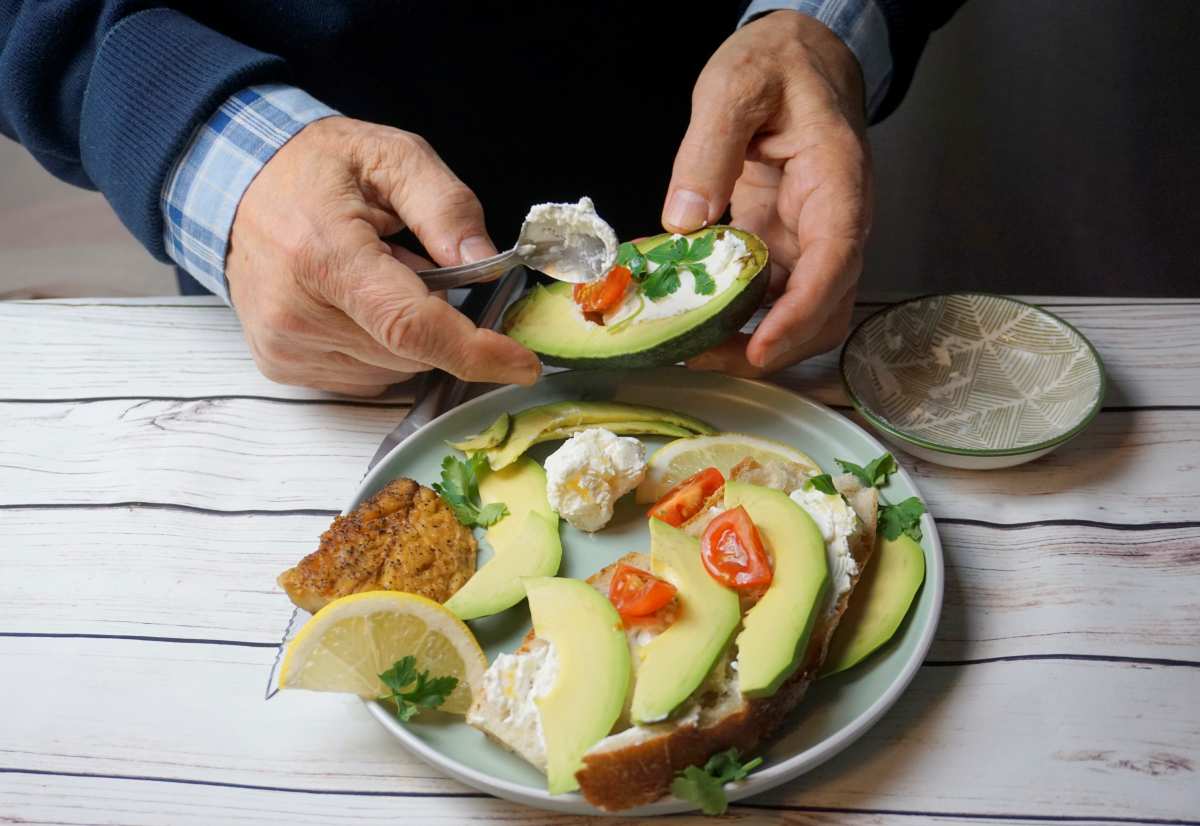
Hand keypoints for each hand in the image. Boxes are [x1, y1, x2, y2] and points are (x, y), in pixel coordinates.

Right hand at [225, 116, 540, 395]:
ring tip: (373, 277)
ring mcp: (284, 344)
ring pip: (392, 369)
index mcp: (324, 254)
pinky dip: (378, 346)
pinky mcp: (280, 364)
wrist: (235, 182)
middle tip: (410, 262)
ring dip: (404, 332)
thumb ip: (446, 206)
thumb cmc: (315, 168)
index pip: (411, 326)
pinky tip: (353, 302)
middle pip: (411, 351)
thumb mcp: (392, 156)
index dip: (475, 352)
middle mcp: (296, 311)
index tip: (522, 363)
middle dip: (435, 317)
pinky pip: (363, 376)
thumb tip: (486, 261)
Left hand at [662, 10, 870, 375]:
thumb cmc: (780, 64)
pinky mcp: (782, 242)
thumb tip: (685, 221)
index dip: (799, 314)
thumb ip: (708, 150)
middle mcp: (834, 220)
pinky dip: (738, 315)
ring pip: (799, 311)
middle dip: (772, 345)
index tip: (760, 349)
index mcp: (837, 181)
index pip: (833, 262)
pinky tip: (695, 317)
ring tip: (694, 347)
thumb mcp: (736, 87)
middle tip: (703, 355)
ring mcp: (809, 236)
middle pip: (823, 307)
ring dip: (754, 340)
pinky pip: (769, 294)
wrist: (800, 57)